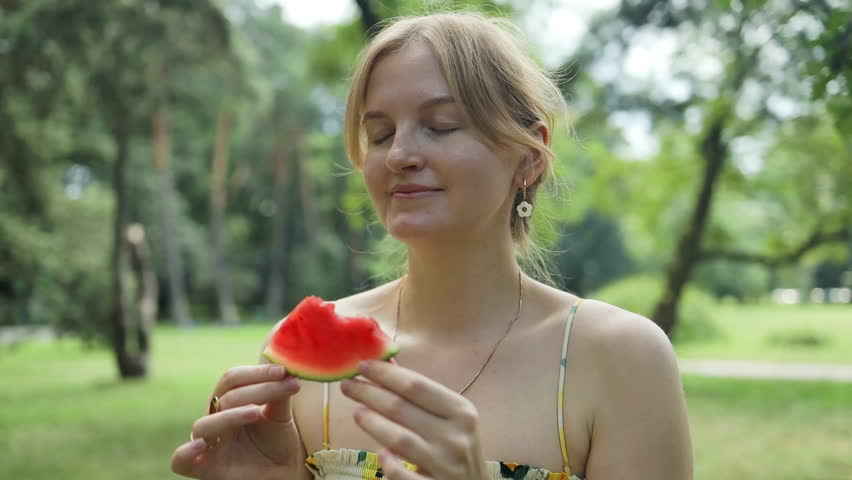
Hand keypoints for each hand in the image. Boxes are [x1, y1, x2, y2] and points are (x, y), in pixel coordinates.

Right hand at [170, 364, 306, 479]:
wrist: (282, 473)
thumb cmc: (277, 441)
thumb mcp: (281, 414)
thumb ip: (279, 393)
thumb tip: (288, 369)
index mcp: (228, 401)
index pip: (233, 378)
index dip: (257, 372)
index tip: (284, 370)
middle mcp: (214, 418)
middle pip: (224, 397)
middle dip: (258, 389)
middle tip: (286, 384)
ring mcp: (208, 443)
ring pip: (205, 424)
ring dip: (231, 416)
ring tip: (257, 413)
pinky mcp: (203, 468)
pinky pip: (180, 460)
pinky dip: (186, 452)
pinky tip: (202, 446)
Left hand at [340, 360, 489, 479]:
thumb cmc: (457, 447)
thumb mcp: (451, 419)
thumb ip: (421, 396)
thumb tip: (386, 365)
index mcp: (462, 412)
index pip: (417, 385)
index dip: (386, 374)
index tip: (362, 364)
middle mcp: (456, 436)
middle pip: (402, 409)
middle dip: (369, 394)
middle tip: (347, 385)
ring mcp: (446, 465)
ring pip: (399, 440)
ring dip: (373, 423)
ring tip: (357, 412)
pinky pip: (401, 474)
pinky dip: (389, 463)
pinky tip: (381, 453)